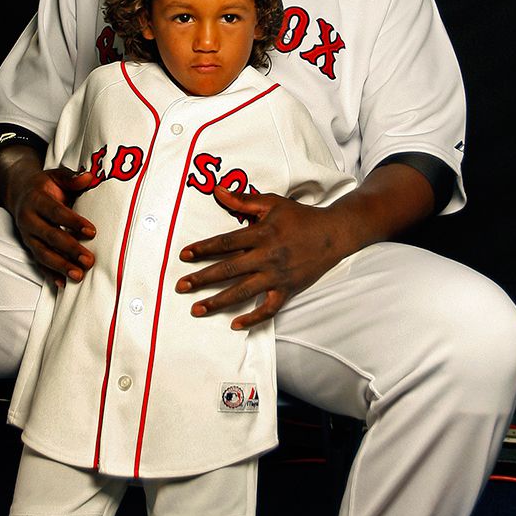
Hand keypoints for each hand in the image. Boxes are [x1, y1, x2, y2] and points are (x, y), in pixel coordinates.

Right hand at [10, 166, 99, 282]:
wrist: (20, 192)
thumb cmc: (45, 185)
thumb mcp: (56, 175)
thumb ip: (71, 177)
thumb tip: (88, 177)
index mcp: (36, 200)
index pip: (56, 212)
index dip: (73, 222)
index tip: (92, 231)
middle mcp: (29, 220)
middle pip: (49, 236)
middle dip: (70, 249)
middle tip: (89, 260)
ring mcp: (27, 236)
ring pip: (42, 253)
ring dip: (60, 266)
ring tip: (78, 275)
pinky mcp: (29, 246)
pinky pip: (38, 263)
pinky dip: (50, 274)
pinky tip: (63, 284)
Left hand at [175, 184, 368, 329]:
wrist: (335, 233)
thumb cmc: (301, 217)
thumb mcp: (273, 204)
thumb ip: (244, 201)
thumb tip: (218, 191)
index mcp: (262, 234)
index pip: (226, 242)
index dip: (203, 248)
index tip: (184, 255)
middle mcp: (268, 256)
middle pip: (229, 269)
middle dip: (202, 279)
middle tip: (181, 286)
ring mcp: (278, 275)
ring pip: (243, 291)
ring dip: (218, 302)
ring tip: (197, 309)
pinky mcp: (288, 288)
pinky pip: (269, 308)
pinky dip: (253, 318)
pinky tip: (236, 324)